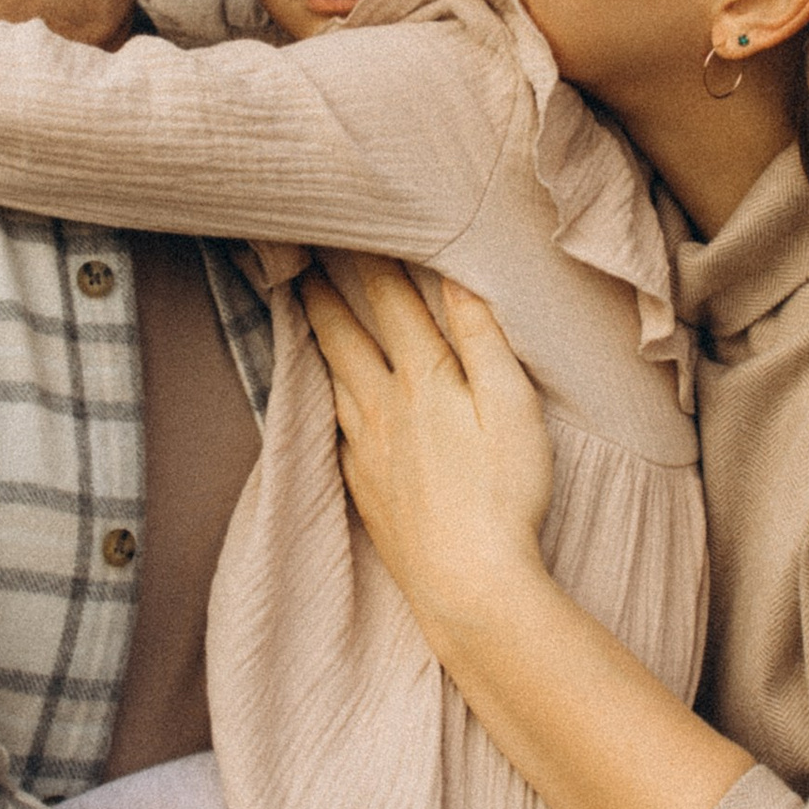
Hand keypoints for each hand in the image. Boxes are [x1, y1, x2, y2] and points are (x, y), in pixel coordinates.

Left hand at [300, 259, 554, 642]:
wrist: (468, 586)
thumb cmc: (504, 496)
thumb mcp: (512, 408)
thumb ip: (483, 341)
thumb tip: (457, 279)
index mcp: (422, 380)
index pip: (390, 301)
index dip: (370, 257)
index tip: (345, 223)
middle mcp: (381, 408)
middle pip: (341, 335)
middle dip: (320, 291)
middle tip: (295, 258)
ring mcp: (366, 451)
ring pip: (330, 379)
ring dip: (315, 339)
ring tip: (302, 315)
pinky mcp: (363, 489)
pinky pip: (334, 428)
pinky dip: (324, 398)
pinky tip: (329, 401)